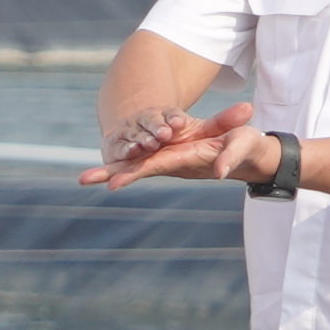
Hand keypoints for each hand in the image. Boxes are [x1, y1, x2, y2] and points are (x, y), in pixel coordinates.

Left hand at [84, 101, 260, 187]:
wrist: (246, 151)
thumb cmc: (245, 147)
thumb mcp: (241, 146)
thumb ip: (229, 157)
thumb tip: (220, 172)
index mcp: (186, 158)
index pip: (155, 165)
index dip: (135, 172)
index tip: (113, 183)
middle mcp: (172, 160)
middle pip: (137, 167)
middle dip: (111, 174)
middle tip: (83, 180)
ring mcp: (169, 157)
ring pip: (136, 163)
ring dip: (110, 170)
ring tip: (83, 178)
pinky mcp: (170, 151)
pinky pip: (143, 155)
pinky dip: (124, 160)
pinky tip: (104, 167)